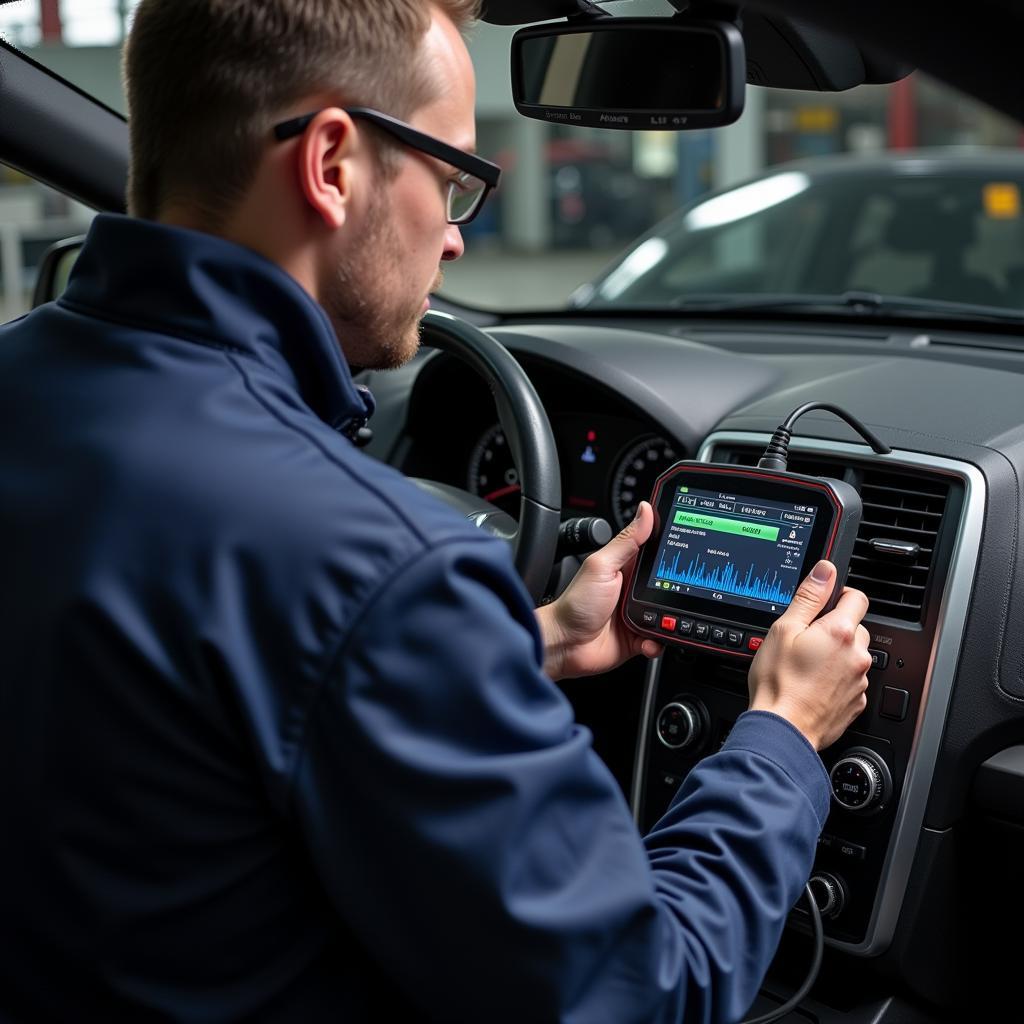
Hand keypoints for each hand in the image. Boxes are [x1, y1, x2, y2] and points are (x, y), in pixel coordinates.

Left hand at [536, 502, 662, 679]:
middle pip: (669, 585)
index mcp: (627, 567)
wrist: (564, 644)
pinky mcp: (638, 637)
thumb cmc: (576, 603)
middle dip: (678, 591)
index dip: (673, 549)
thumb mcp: (602, 566)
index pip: (656, 552)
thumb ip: (626, 541)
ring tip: (661, 621)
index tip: (691, 548)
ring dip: (670, 620)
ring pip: (669, 614)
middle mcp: (634, 590)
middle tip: (678, 594)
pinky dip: (657, 643)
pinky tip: (648, 641)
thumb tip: (645, 510)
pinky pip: (659, 639)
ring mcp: (637, 614)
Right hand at [747, 560, 871, 750]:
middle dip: (834, 629)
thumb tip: (825, 571)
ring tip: (806, 667)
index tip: (824, 604)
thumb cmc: (779, 682)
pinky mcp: (857, 702)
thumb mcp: (784, 630)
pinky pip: (851, 680)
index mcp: (840, 632)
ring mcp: (860, 681)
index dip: (839, 596)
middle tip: (806, 641)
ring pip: (853, 656)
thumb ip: (809, 597)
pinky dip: (836, 679)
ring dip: (836, 656)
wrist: (783, 729)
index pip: (857, 597)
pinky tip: (812, 684)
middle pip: (855, 628)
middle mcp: (857, 655)